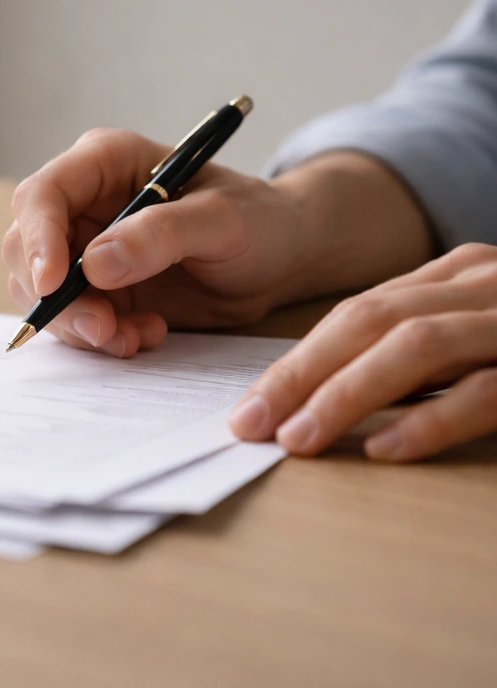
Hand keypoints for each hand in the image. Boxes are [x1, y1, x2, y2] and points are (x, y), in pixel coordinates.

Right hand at [2, 128, 309, 356]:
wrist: (278, 260)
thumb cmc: (259, 222)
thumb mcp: (223, 222)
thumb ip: (161, 235)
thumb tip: (95, 264)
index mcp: (105, 163)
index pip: (43, 195)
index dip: (38, 239)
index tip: (53, 285)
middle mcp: (83, 203)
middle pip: (26, 248)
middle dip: (57, 296)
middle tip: (104, 329)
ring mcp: (84, 248)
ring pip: (41, 291)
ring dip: (80, 324)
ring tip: (138, 335)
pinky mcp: (94, 289)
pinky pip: (70, 319)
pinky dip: (98, 338)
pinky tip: (144, 334)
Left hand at [231, 243, 496, 461]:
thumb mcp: (475, 337)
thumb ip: (415, 358)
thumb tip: (325, 401)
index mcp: (457, 276)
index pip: (357, 314)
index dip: (297, 361)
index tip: (249, 407)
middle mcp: (482, 285)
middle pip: (370, 321)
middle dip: (301, 374)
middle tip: (251, 424)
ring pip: (417, 345)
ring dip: (347, 394)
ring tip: (298, 438)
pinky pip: (485, 390)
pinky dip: (430, 420)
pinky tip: (382, 447)